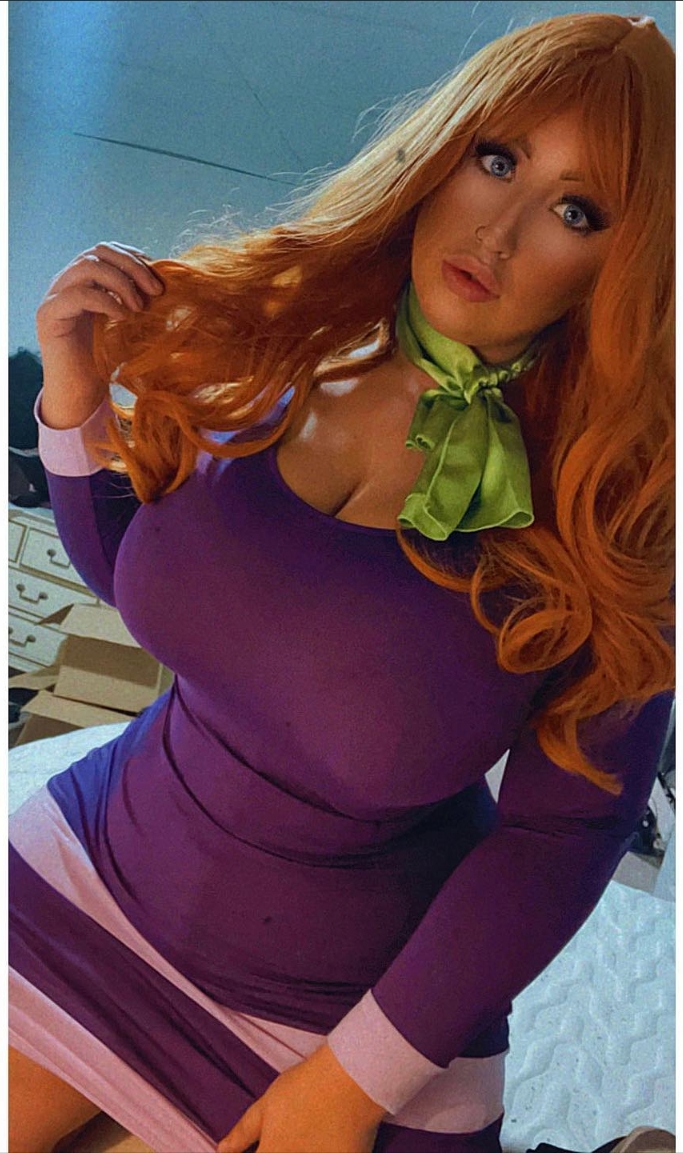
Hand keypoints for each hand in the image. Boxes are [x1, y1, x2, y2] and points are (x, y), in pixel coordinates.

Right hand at [35, 241, 164, 427]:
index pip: (109, 250)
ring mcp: (55, 296)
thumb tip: (175, 285)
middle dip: (132, 266)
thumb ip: (146, 303)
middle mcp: (67, 282)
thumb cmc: (109, 362)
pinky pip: (76, 294)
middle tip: (156, 291)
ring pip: (87, 266)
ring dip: (120, 282)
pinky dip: (104, 301)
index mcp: (86, 280)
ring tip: (139, 307)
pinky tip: (122, 317)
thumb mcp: (134, 326)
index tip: (159, 281)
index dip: (136, 258)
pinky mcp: (48, 315)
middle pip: (99, 251)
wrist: (83, 395)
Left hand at [216, 1041, 388, 1152]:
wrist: (351, 1079)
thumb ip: (243, 1133)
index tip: (259, 1148)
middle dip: (284, 1148)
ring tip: (308, 1133)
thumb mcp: (266, 1105)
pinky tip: (326, 1139)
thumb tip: (221, 1150)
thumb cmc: (305, 1086)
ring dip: (303, 1150)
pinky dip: (323, 1151)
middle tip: (290, 1136)